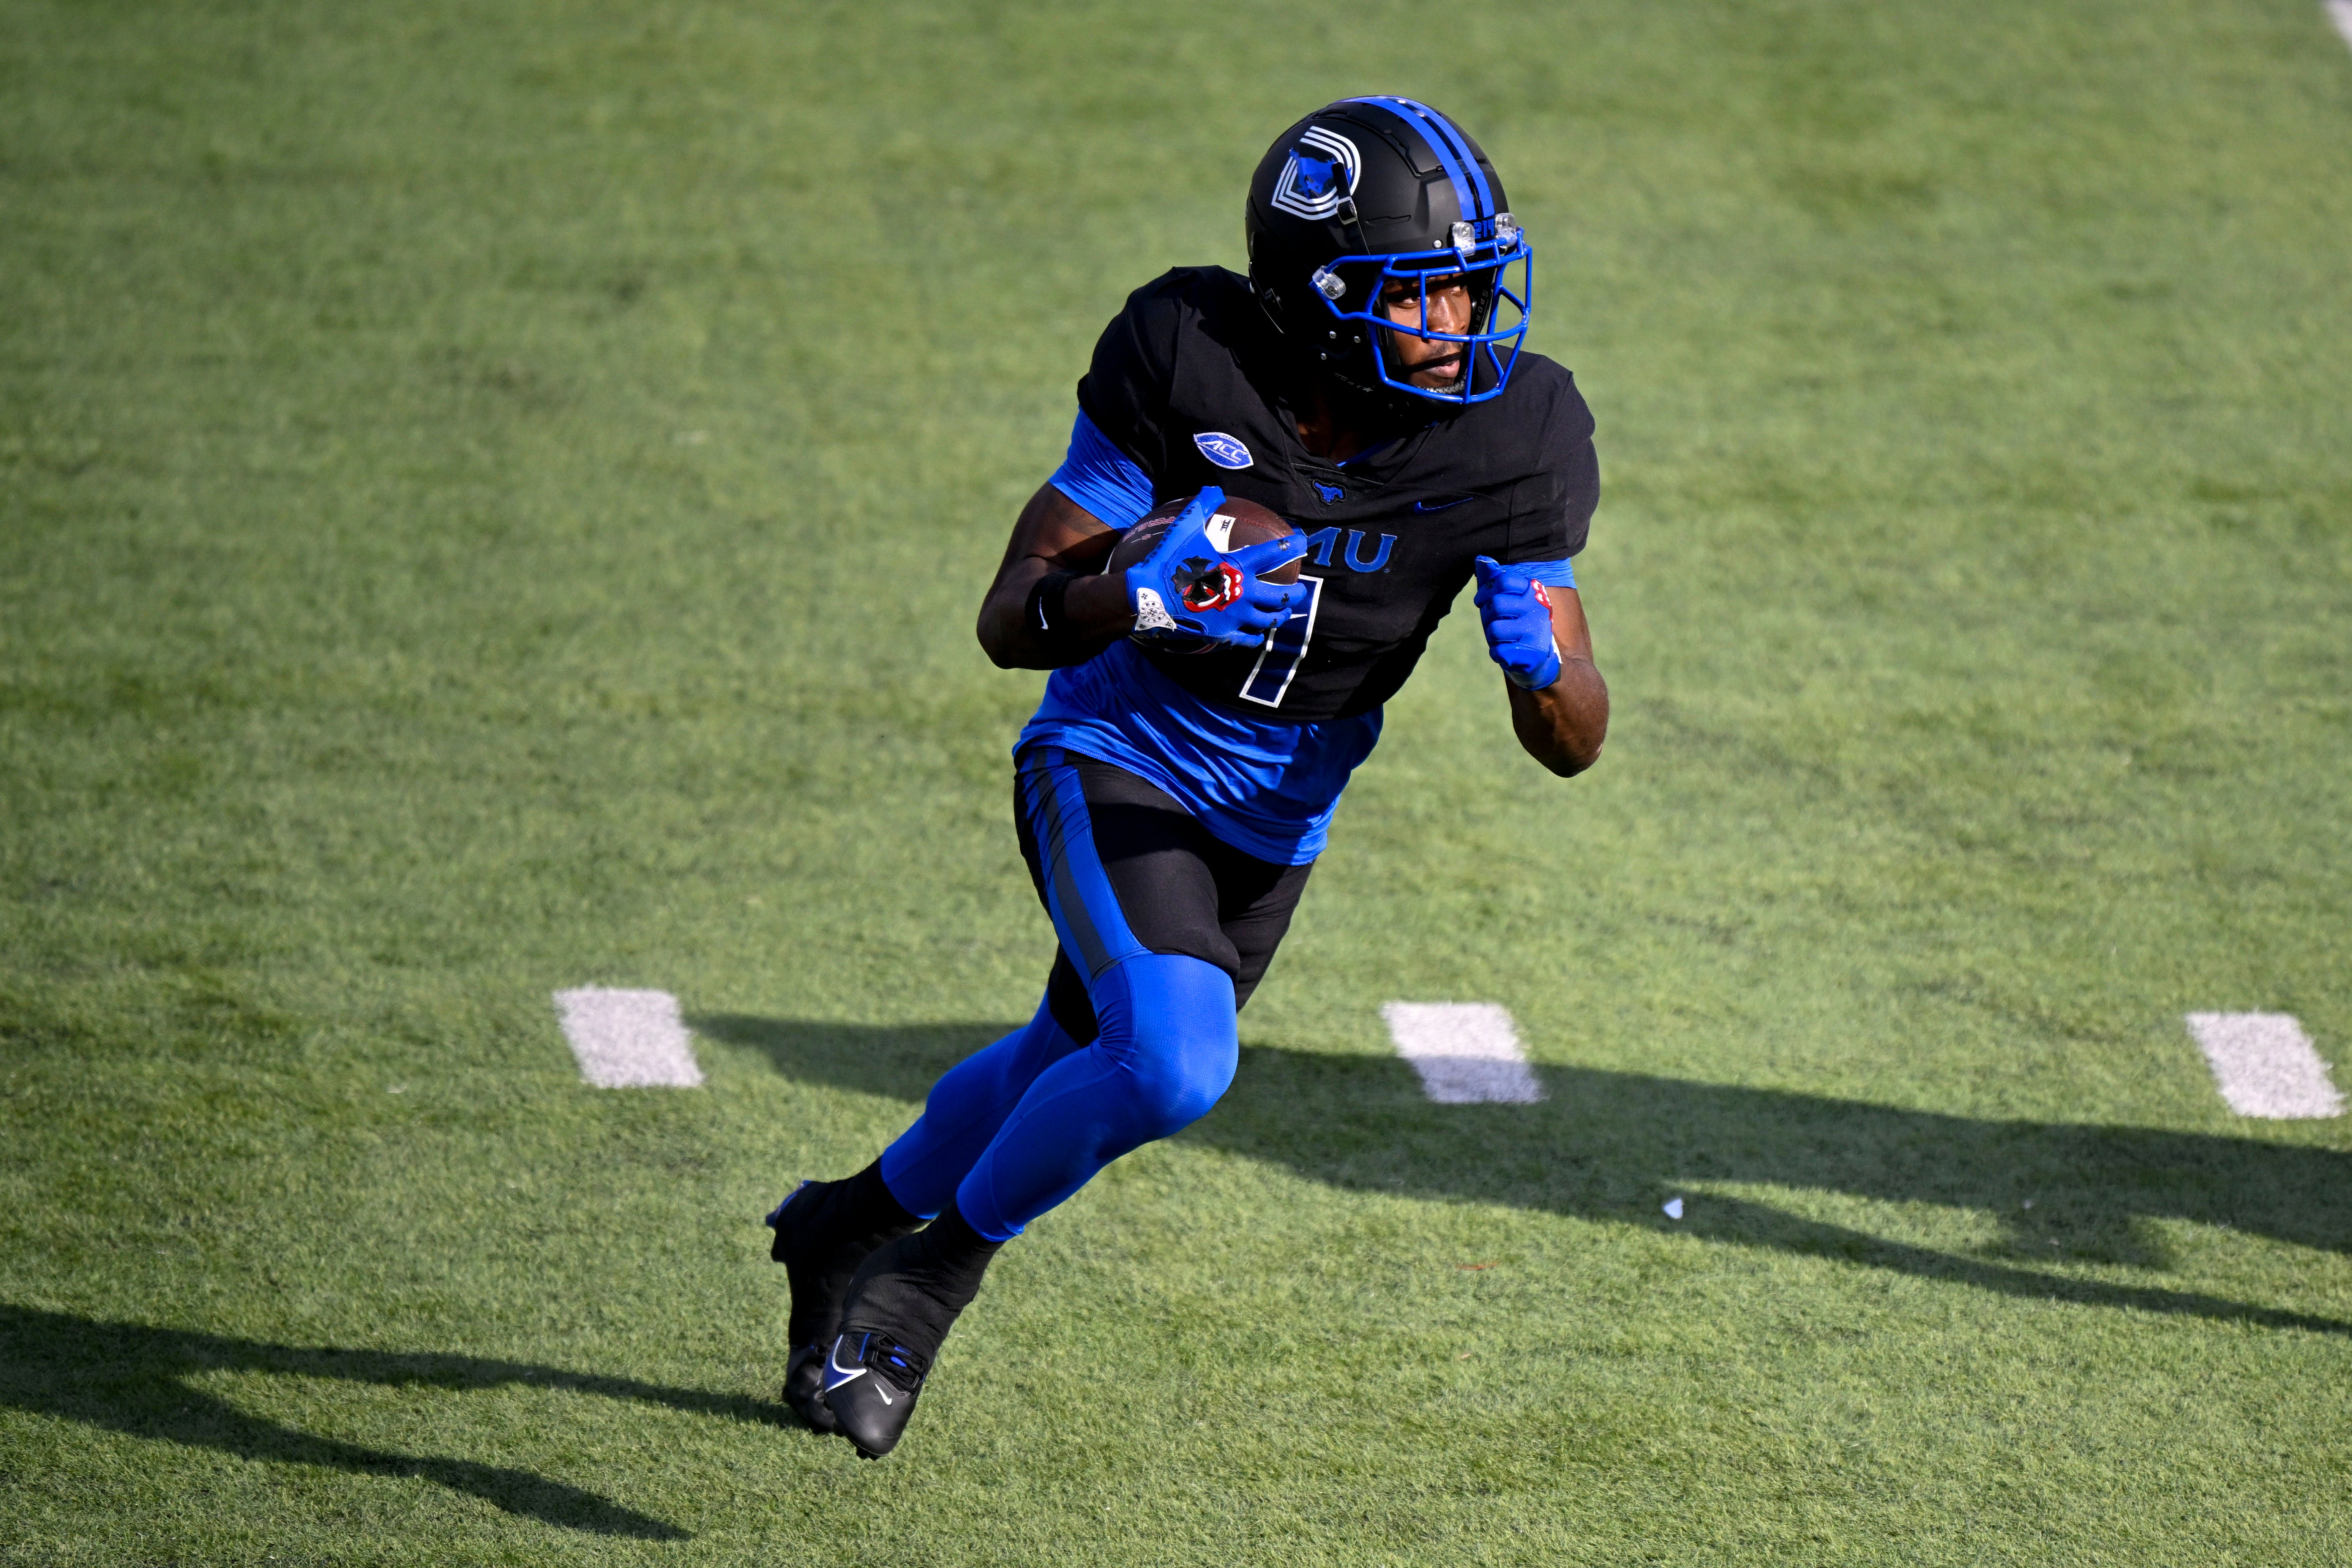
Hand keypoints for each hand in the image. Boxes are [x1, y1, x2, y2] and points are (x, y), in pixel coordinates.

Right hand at [1125, 487, 1305, 648]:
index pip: (1274, 552)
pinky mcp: (1224, 634)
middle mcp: (1244, 593)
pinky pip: (1248, 640)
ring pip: (1270, 620)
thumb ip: (1202, 507)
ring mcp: (1235, 617)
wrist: (1150, 597)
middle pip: (1282, 596)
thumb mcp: (1185, 529)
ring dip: (1282, 615)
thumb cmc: (1169, 561)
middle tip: (1302, 590)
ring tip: (1287, 613)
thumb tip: (1213, 489)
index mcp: (1238, 566)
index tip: (1303, 542)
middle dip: (1297, 593)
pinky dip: (1256, 637)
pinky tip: (1259, 636)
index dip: (1292, 544)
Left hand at [1472, 555, 1561, 690]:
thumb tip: (1481, 559)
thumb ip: (1495, 581)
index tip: (1481, 601)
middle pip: (1496, 604)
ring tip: (1505, 639)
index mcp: (1533, 592)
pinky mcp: (1532, 653)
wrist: (1539, 660)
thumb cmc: (1517, 625)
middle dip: (1487, 617)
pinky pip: (1498, 651)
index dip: (1486, 590)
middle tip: (1496, 623)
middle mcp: (1538, 608)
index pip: (1504, 580)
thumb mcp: (1507, 601)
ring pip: (1494, 629)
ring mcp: (1537, 631)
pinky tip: (1509, 653)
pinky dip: (1497, 654)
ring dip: (1492, 637)